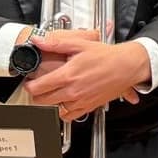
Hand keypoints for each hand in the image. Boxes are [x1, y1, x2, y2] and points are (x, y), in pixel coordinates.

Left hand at [23, 34, 150, 122]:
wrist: (128, 66)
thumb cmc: (108, 56)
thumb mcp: (81, 44)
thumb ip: (56, 42)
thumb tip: (39, 40)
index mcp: (68, 75)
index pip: (37, 87)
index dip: (29, 85)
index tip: (30, 82)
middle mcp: (73, 91)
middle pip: (42, 101)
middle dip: (36, 95)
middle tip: (38, 88)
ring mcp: (81, 101)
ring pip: (55, 110)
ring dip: (50, 104)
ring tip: (51, 95)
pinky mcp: (89, 106)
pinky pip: (70, 116)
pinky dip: (64, 112)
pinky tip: (65, 103)